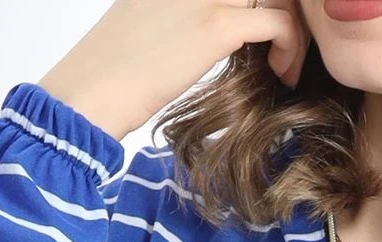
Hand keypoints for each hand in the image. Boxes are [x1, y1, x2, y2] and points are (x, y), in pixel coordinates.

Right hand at [38, 1, 309, 141]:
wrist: (88, 92)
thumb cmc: (114, 71)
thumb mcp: (149, 20)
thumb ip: (183, 10)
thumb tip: (210, 25)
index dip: (266, 1)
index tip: (271, 29)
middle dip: (285, 9)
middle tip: (286, 43)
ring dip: (292, 28)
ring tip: (285, 63)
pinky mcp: (216, 25)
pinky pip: (278, 23)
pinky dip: (289, 47)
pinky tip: (281, 72)